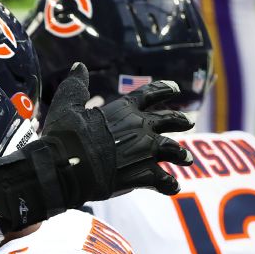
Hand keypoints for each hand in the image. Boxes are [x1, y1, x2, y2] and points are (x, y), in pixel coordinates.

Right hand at [41, 63, 193, 199]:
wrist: (68, 167)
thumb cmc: (66, 136)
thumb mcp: (67, 105)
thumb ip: (76, 86)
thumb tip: (78, 65)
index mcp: (124, 109)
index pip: (150, 94)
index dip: (164, 89)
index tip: (176, 88)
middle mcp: (141, 128)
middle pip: (169, 120)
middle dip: (180, 121)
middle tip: (188, 122)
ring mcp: (145, 152)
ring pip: (173, 150)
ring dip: (181, 154)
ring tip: (187, 158)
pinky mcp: (144, 175)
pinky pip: (164, 180)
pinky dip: (169, 184)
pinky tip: (173, 187)